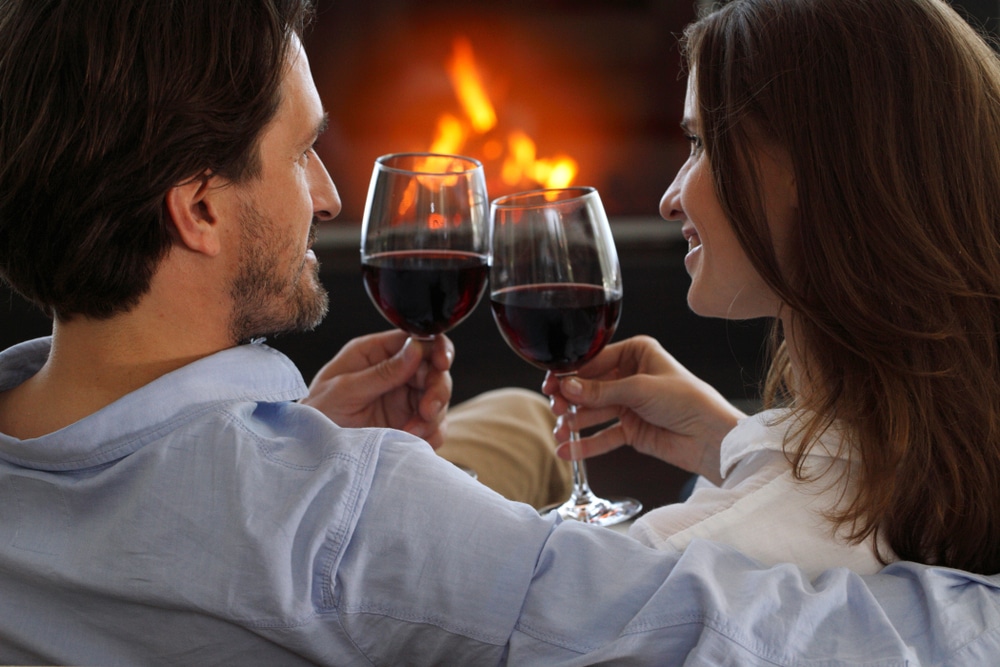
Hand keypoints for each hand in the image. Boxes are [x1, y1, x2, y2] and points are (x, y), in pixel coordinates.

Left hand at [301, 330, 453, 447]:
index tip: (442, 363)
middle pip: (435, 371)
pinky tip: (411, 439)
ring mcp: (403, 399)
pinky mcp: (409, 424)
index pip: (416, 340)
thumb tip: (415, 348)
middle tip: (427, 410)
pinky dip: (430, 433)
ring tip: (412, 431)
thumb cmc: (316, 414)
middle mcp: (394, 372)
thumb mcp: (344, 390)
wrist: (309, 452)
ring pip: (439, 399)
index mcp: (375, 353)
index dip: (436, 348)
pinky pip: (434, 425)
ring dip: (432, 416)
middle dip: (437, 390)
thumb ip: (381, 372)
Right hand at [542, 335, 743, 483]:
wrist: (712, 437)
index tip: (552, 384)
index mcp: (637, 353)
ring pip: (593, 412)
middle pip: (590, 387)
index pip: (595, 360)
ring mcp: (630, 404)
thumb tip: (567, 387)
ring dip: (575, 423)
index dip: (572, 373)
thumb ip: (601, 391)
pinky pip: (603, 436)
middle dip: (571, 399)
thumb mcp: (641, 389)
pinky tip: (568, 450)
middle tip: (556, 408)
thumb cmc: (689, 400)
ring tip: (560, 432)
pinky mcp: (632, 430)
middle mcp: (631, 376)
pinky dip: (586, 445)